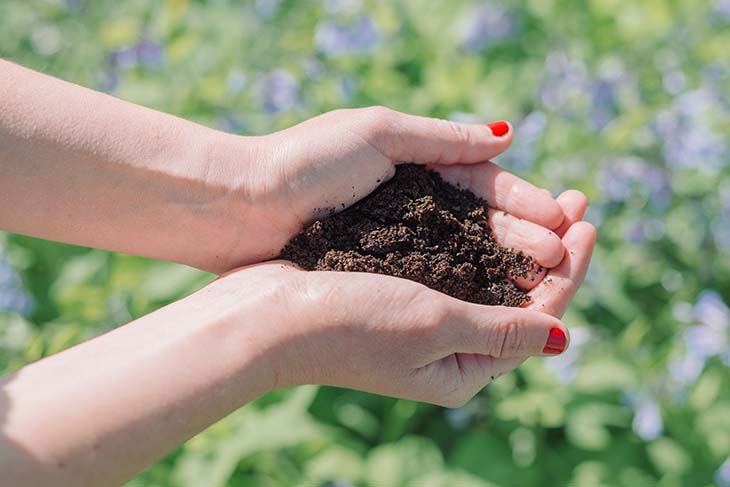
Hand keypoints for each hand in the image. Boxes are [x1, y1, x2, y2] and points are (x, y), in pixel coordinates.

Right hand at [211, 195, 594, 407]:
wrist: (266, 317)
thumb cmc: (349, 323)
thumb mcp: (435, 327)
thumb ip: (501, 331)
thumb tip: (565, 336)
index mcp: (464, 370)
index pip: (539, 317)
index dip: (570, 269)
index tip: (589, 221)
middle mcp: (448, 351)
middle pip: (519, 297)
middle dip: (551, 251)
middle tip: (579, 200)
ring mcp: (423, 324)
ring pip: (490, 279)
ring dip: (520, 241)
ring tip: (549, 204)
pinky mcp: (399, 298)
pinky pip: (457, 268)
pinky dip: (482, 242)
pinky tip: (493, 216)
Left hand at [215, 107, 567, 274]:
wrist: (239, 207)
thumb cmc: (305, 164)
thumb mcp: (378, 134)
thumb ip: (443, 138)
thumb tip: (508, 134)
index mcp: (415, 163)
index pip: (485, 184)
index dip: (526, 203)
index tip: (564, 220)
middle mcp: (411, 204)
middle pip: (484, 223)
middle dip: (528, 237)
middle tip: (568, 255)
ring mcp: (395, 240)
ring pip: (465, 253)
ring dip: (507, 264)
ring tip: (548, 277)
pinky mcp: (375, 269)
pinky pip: (434, 277)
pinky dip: (468, 284)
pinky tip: (498, 296)